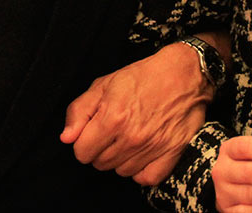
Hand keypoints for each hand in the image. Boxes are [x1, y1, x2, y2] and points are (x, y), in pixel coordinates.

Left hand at [60, 41, 213, 184]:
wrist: (184, 73)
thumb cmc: (145, 76)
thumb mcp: (105, 84)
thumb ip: (79, 111)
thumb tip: (67, 138)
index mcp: (113, 117)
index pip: (82, 152)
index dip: (85, 140)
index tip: (95, 130)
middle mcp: (132, 136)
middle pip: (100, 164)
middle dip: (102, 149)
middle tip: (115, 129)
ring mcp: (152, 147)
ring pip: (121, 172)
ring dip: (122, 158)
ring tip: (131, 136)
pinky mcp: (171, 153)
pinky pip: (146, 179)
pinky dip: (142, 169)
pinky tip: (143, 151)